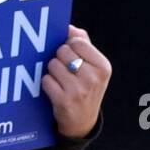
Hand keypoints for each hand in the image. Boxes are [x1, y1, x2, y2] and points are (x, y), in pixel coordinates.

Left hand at [42, 24, 111, 138]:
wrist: (82, 122)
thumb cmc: (85, 87)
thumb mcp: (92, 67)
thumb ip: (83, 43)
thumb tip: (68, 27)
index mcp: (103, 66)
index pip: (78, 42)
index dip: (68, 46)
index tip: (70, 55)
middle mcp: (94, 78)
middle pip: (63, 52)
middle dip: (59, 59)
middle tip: (64, 71)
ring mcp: (79, 90)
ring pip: (52, 65)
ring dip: (51, 71)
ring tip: (60, 81)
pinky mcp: (64, 101)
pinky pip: (46, 80)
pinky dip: (46, 84)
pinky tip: (54, 90)